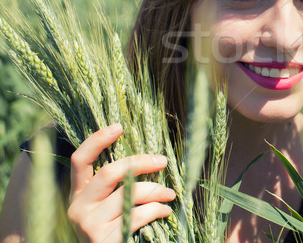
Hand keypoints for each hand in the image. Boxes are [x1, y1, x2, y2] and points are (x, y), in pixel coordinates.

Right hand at [67, 123, 174, 242]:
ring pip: (130, 193)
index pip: (79, 160)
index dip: (97, 140)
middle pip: (109, 172)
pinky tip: (165, 211)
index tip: (119, 126)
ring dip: (157, 190)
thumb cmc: (112, 230)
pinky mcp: (103, 239)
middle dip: (140, 162)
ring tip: (170, 194)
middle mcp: (78, 207)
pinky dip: (157, 209)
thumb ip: (116, 186)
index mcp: (78, 194)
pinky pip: (138, 214)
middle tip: (162, 161)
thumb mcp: (107, 206)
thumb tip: (147, 159)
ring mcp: (89, 224)